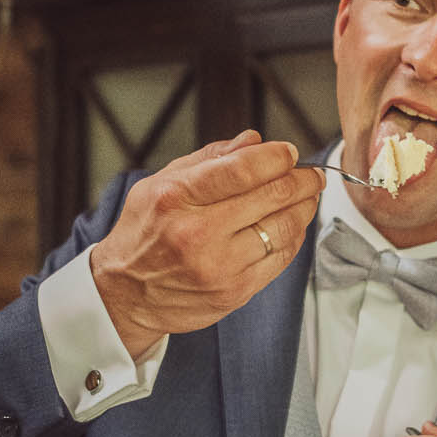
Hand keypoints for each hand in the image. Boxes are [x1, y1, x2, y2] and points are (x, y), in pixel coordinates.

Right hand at [90, 129, 322, 356]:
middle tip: (312, 175)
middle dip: (301, 180)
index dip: (276, 158)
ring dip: (304, 208)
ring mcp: (219, 266)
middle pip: (272, 197)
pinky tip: (293, 225)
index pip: (242, 169)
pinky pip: (281, 258)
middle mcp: (198, 232)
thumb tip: (253, 141)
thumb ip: (208, 160)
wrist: (125, 295)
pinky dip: (294, 237)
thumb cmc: (143, 234)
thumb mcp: (159, 185)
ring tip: (309, 196)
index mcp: (176, 198)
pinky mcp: (236, 291)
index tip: (290, 153)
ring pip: (284, 228)